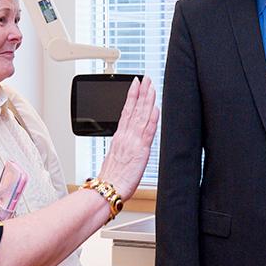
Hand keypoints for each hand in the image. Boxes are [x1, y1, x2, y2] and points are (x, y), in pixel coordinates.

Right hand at [97, 77, 159, 199]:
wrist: (109, 188)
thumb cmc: (112, 177)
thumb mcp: (115, 157)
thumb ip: (122, 146)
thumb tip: (126, 143)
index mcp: (119, 136)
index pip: (126, 110)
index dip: (131, 96)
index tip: (135, 84)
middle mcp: (126, 136)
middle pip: (134, 109)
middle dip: (141, 92)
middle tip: (146, 78)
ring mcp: (133, 141)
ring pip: (141, 116)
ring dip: (147, 100)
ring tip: (151, 86)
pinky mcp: (141, 150)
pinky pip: (147, 131)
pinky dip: (151, 119)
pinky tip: (155, 108)